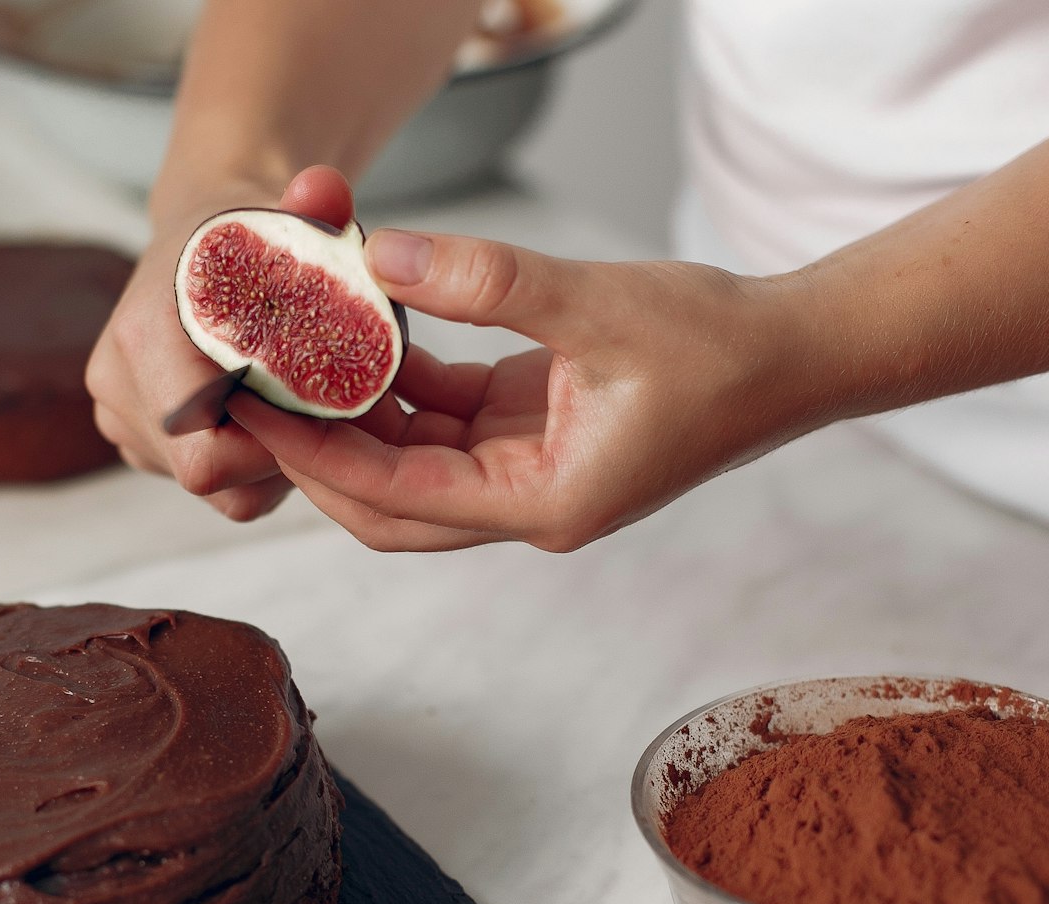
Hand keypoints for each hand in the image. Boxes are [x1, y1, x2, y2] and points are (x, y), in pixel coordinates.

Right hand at [85, 166, 358, 520]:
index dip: (267, 446)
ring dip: (269, 462)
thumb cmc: (249, 232)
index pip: (202, 449)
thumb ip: (316, 200)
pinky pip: (211, 487)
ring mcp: (120, 419)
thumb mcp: (287, 212)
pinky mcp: (136, 442)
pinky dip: (252, 466)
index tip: (317, 408)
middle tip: (328, 410)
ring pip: (215, 489)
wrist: (200, 239)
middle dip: (278, 455)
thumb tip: (326, 190)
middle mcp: (117, 385)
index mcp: (143, 336)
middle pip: (211, 476)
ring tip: (300, 404)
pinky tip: (275, 416)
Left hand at [227, 231, 821, 550]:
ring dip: (358, 414)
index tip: (255, 417)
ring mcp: (528, 472)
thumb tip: (384, 254)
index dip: (318, 461)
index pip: (396, 496)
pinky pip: (447, 418)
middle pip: (388, 503)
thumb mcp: (599, 304)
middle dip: (319, 455)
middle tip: (253, 397)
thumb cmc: (721, 348)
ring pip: (412, 461)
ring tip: (293, 355)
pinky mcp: (535, 434)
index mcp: (541, 504)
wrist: (795, 355)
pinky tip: (365, 329)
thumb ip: (490, 281)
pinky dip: (405, 382)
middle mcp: (526, 503)